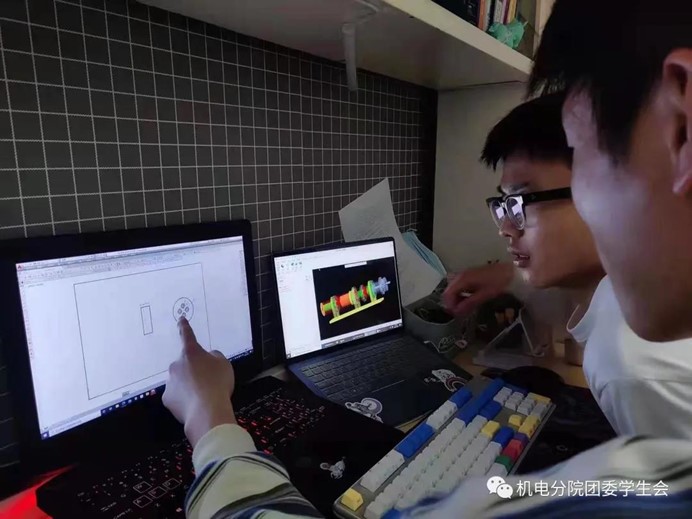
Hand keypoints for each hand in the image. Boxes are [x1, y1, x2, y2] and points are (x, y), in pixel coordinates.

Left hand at [163, 318, 236, 447]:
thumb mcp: (224, 364)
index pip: (187, 335)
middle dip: (192, 370)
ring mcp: (170, 382)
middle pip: (184, 364)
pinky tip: (194, 404)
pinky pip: (176, 395)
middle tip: (206, 381)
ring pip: (179, 380)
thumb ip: (214, 357)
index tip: (180, 319)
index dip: (184, 327)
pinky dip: (183, 399)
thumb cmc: (217, 383)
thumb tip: (208, 358)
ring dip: (188, 385)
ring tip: (202, 396)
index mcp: (191, 353)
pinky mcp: (167, 399)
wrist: (207, 410)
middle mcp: (176, 364)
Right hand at [443, 262, 513, 316]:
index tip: (455, 314)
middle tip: (459, 312)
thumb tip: (457, 312)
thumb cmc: (498, 283)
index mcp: (463, 279)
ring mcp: (466, 274)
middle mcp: (461, 275)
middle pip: (449, 290)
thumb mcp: (484, 295)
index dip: (449, 305)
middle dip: (452, 302)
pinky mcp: (471, 275)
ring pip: (454, 288)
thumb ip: (469, 303)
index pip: (448, 293)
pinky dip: (461, 294)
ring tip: (464, 308)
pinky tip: (468, 300)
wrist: (510, 272)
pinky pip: (460, 285)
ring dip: (457, 298)